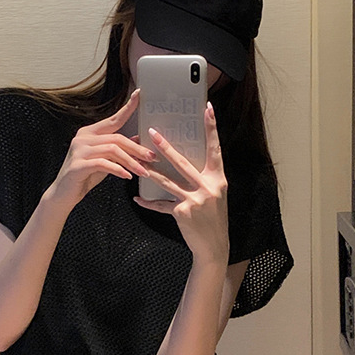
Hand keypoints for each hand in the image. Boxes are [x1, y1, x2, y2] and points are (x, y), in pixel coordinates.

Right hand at [48, 90, 155, 208]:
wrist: (63, 195)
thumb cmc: (84, 177)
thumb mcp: (105, 162)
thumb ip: (118, 150)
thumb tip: (138, 140)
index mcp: (89, 133)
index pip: (113, 119)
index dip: (127, 108)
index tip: (140, 95)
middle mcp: (83, 138)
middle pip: (117, 138)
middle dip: (137, 149)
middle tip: (152, 157)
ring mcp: (79, 150)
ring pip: (112, 150)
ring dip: (131, 162)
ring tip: (143, 171)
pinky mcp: (78, 165)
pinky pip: (103, 164)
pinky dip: (118, 170)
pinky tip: (126, 176)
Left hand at [133, 102, 229, 264]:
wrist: (213, 246)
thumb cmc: (213, 219)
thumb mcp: (215, 196)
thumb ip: (203, 179)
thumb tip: (186, 163)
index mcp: (218, 179)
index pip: (215, 148)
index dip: (212, 128)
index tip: (208, 109)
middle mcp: (208, 187)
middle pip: (183, 162)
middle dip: (166, 147)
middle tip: (152, 132)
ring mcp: (195, 200)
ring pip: (168, 181)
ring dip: (151, 171)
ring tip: (138, 161)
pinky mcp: (182, 212)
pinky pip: (161, 205)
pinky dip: (148, 202)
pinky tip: (137, 198)